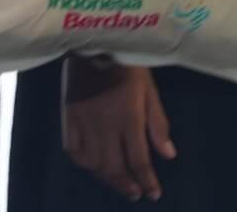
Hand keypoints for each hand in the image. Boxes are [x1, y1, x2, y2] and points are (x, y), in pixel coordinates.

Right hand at [62, 56, 175, 201]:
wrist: (94, 41)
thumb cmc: (127, 63)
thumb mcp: (150, 89)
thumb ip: (158, 123)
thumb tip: (168, 155)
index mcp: (128, 117)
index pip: (139, 159)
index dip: (147, 180)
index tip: (154, 194)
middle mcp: (105, 125)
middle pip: (114, 166)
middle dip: (127, 185)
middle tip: (136, 194)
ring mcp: (84, 122)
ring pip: (94, 163)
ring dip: (107, 178)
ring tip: (118, 183)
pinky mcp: (68, 117)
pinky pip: (73, 150)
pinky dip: (84, 163)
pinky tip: (93, 166)